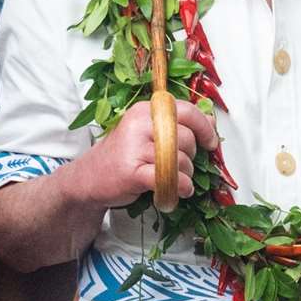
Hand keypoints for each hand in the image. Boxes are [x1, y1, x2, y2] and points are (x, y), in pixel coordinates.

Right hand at [69, 98, 218, 209]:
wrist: (88, 178)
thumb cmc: (124, 155)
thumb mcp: (149, 133)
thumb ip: (178, 125)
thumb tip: (211, 121)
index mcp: (147, 110)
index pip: (187, 111)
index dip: (205, 128)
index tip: (211, 142)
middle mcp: (140, 123)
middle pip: (187, 137)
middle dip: (191, 156)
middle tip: (181, 166)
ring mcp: (135, 147)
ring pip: (180, 159)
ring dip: (185, 174)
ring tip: (174, 179)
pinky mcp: (132, 171)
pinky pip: (170, 178)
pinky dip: (179, 187)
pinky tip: (177, 191)